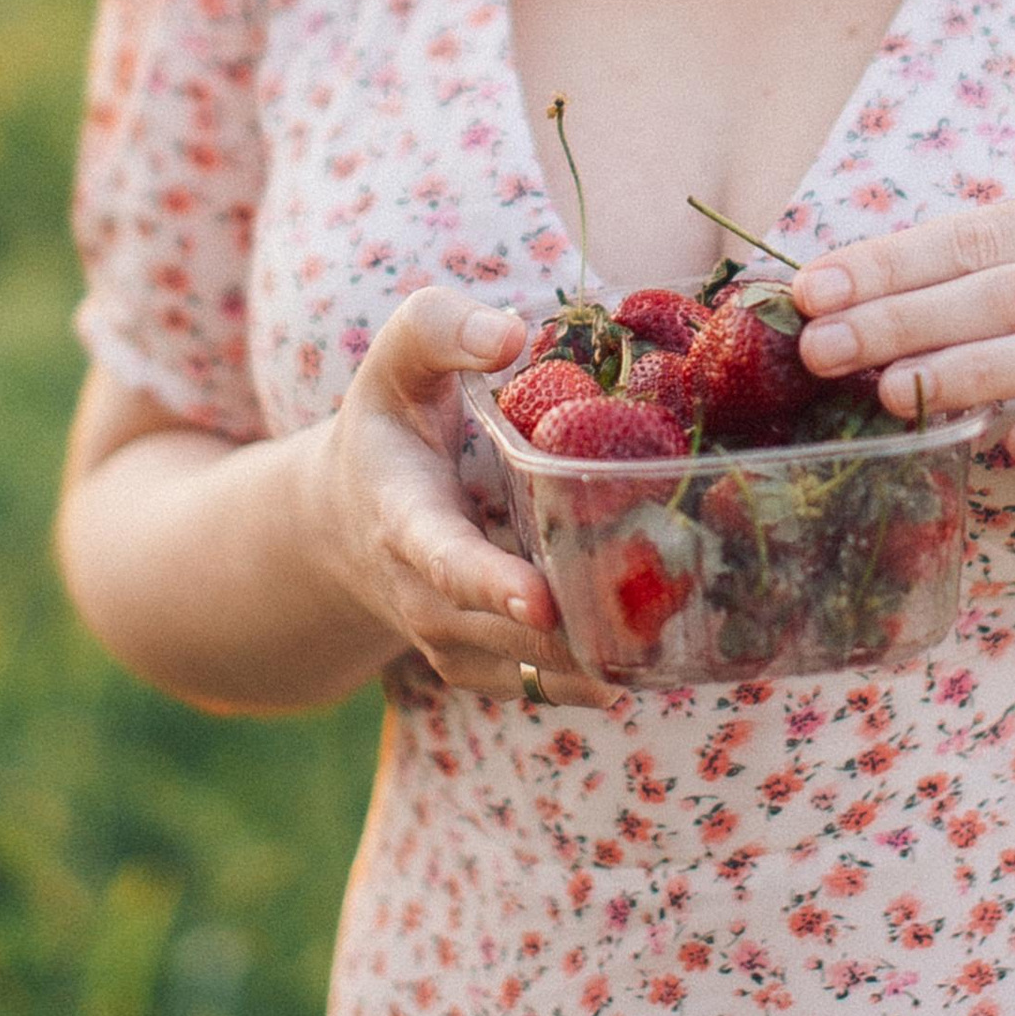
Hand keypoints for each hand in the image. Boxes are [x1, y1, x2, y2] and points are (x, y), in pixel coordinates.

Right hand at [311, 291, 617, 709]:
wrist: (345, 520)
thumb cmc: (390, 425)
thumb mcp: (399, 361)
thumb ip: (439, 329)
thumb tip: (511, 335)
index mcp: (404, 517)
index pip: (442, 557)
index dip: (489, 581)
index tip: (539, 602)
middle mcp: (423, 594)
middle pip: (501, 628)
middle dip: (570, 632)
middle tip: (655, 616)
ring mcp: (452, 639)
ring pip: (529, 669)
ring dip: (595, 660)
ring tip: (669, 640)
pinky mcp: (484, 663)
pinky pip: (542, 686)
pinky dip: (595, 677)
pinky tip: (657, 654)